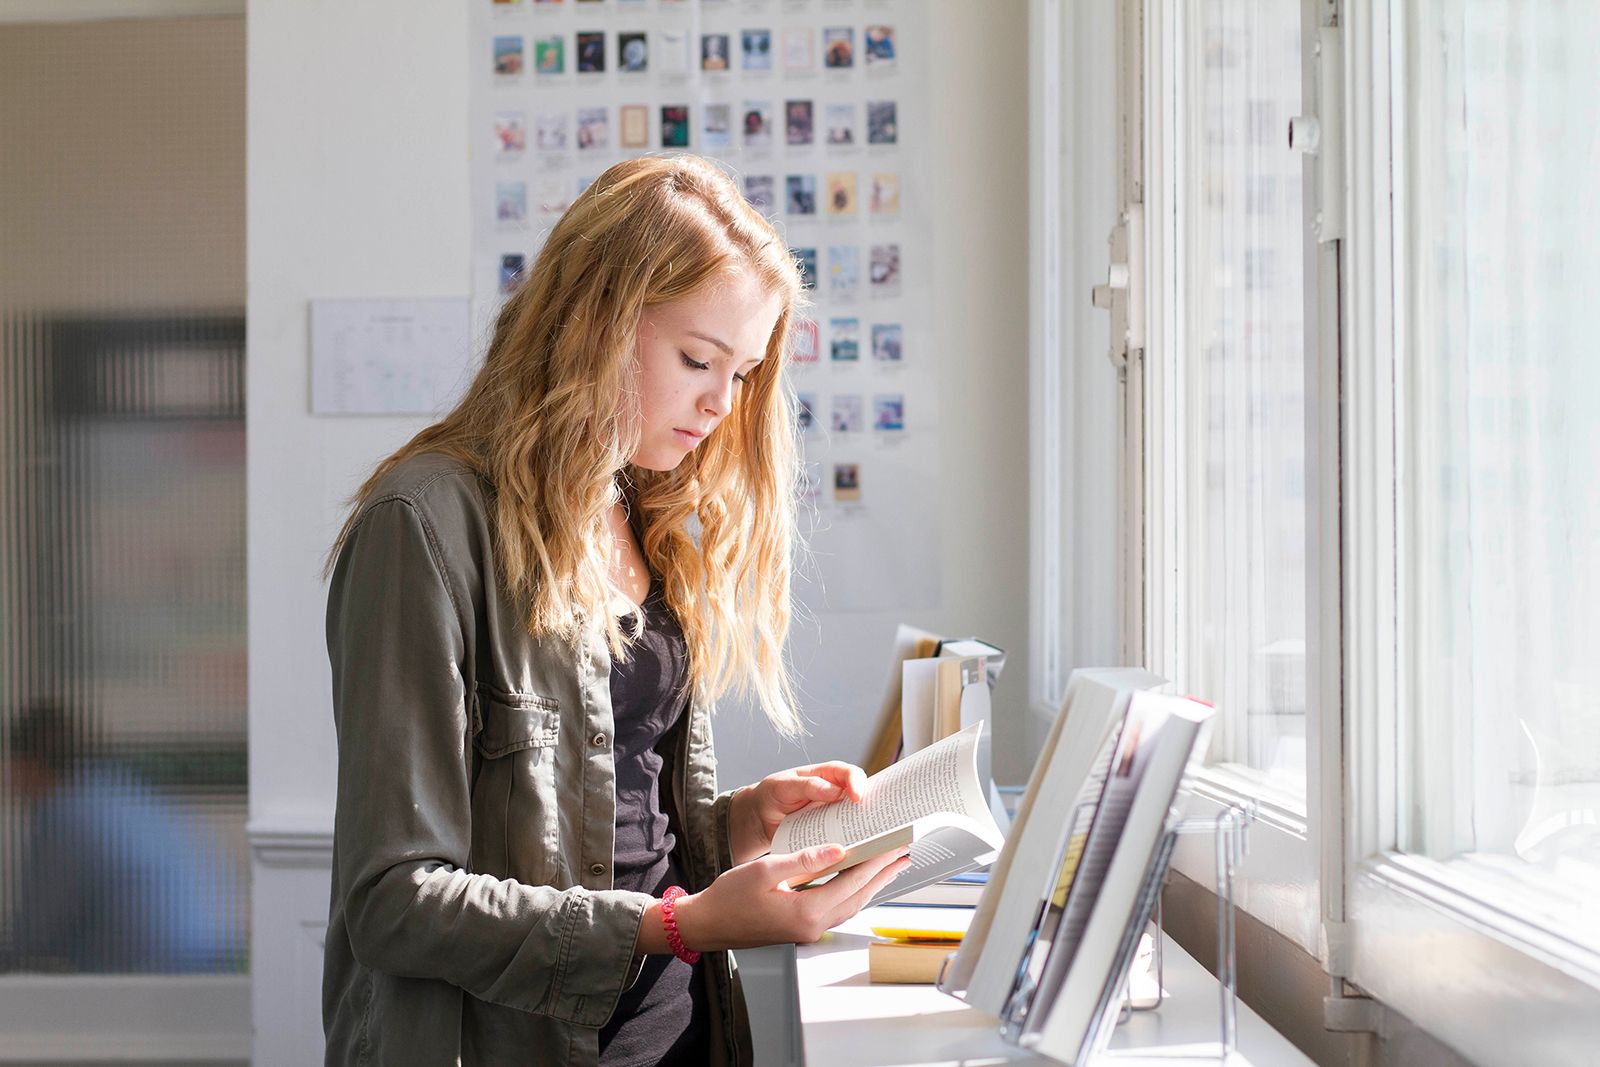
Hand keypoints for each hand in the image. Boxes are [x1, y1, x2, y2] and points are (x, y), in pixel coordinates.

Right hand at [661, 843, 911, 951]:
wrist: (707, 924)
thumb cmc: (729, 897)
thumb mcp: (765, 870)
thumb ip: (805, 859)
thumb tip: (839, 849)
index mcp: (806, 911)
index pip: (852, 881)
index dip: (877, 861)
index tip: (895, 844)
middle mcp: (812, 926)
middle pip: (859, 896)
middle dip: (883, 873)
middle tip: (904, 852)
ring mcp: (808, 930)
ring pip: (851, 905)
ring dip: (872, 884)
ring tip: (891, 866)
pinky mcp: (801, 929)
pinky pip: (838, 909)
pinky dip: (854, 893)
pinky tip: (858, 882)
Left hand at [729, 762, 867, 864]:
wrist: (760, 818)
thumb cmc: (772, 794)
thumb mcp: (784, 786)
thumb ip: (808, 786)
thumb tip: (835, 792)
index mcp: (827, 775)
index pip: (850, 773)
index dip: (857, 783)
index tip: (857, 798)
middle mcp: (836, 793)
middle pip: (862, 797)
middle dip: (872, 807)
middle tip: (876, 821)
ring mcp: (835, 814)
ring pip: (858, 819)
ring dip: (866, 828)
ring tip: (872, 839)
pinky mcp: (831, 832)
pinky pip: (846, 836)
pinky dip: (852, 842)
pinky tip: (857, 851)